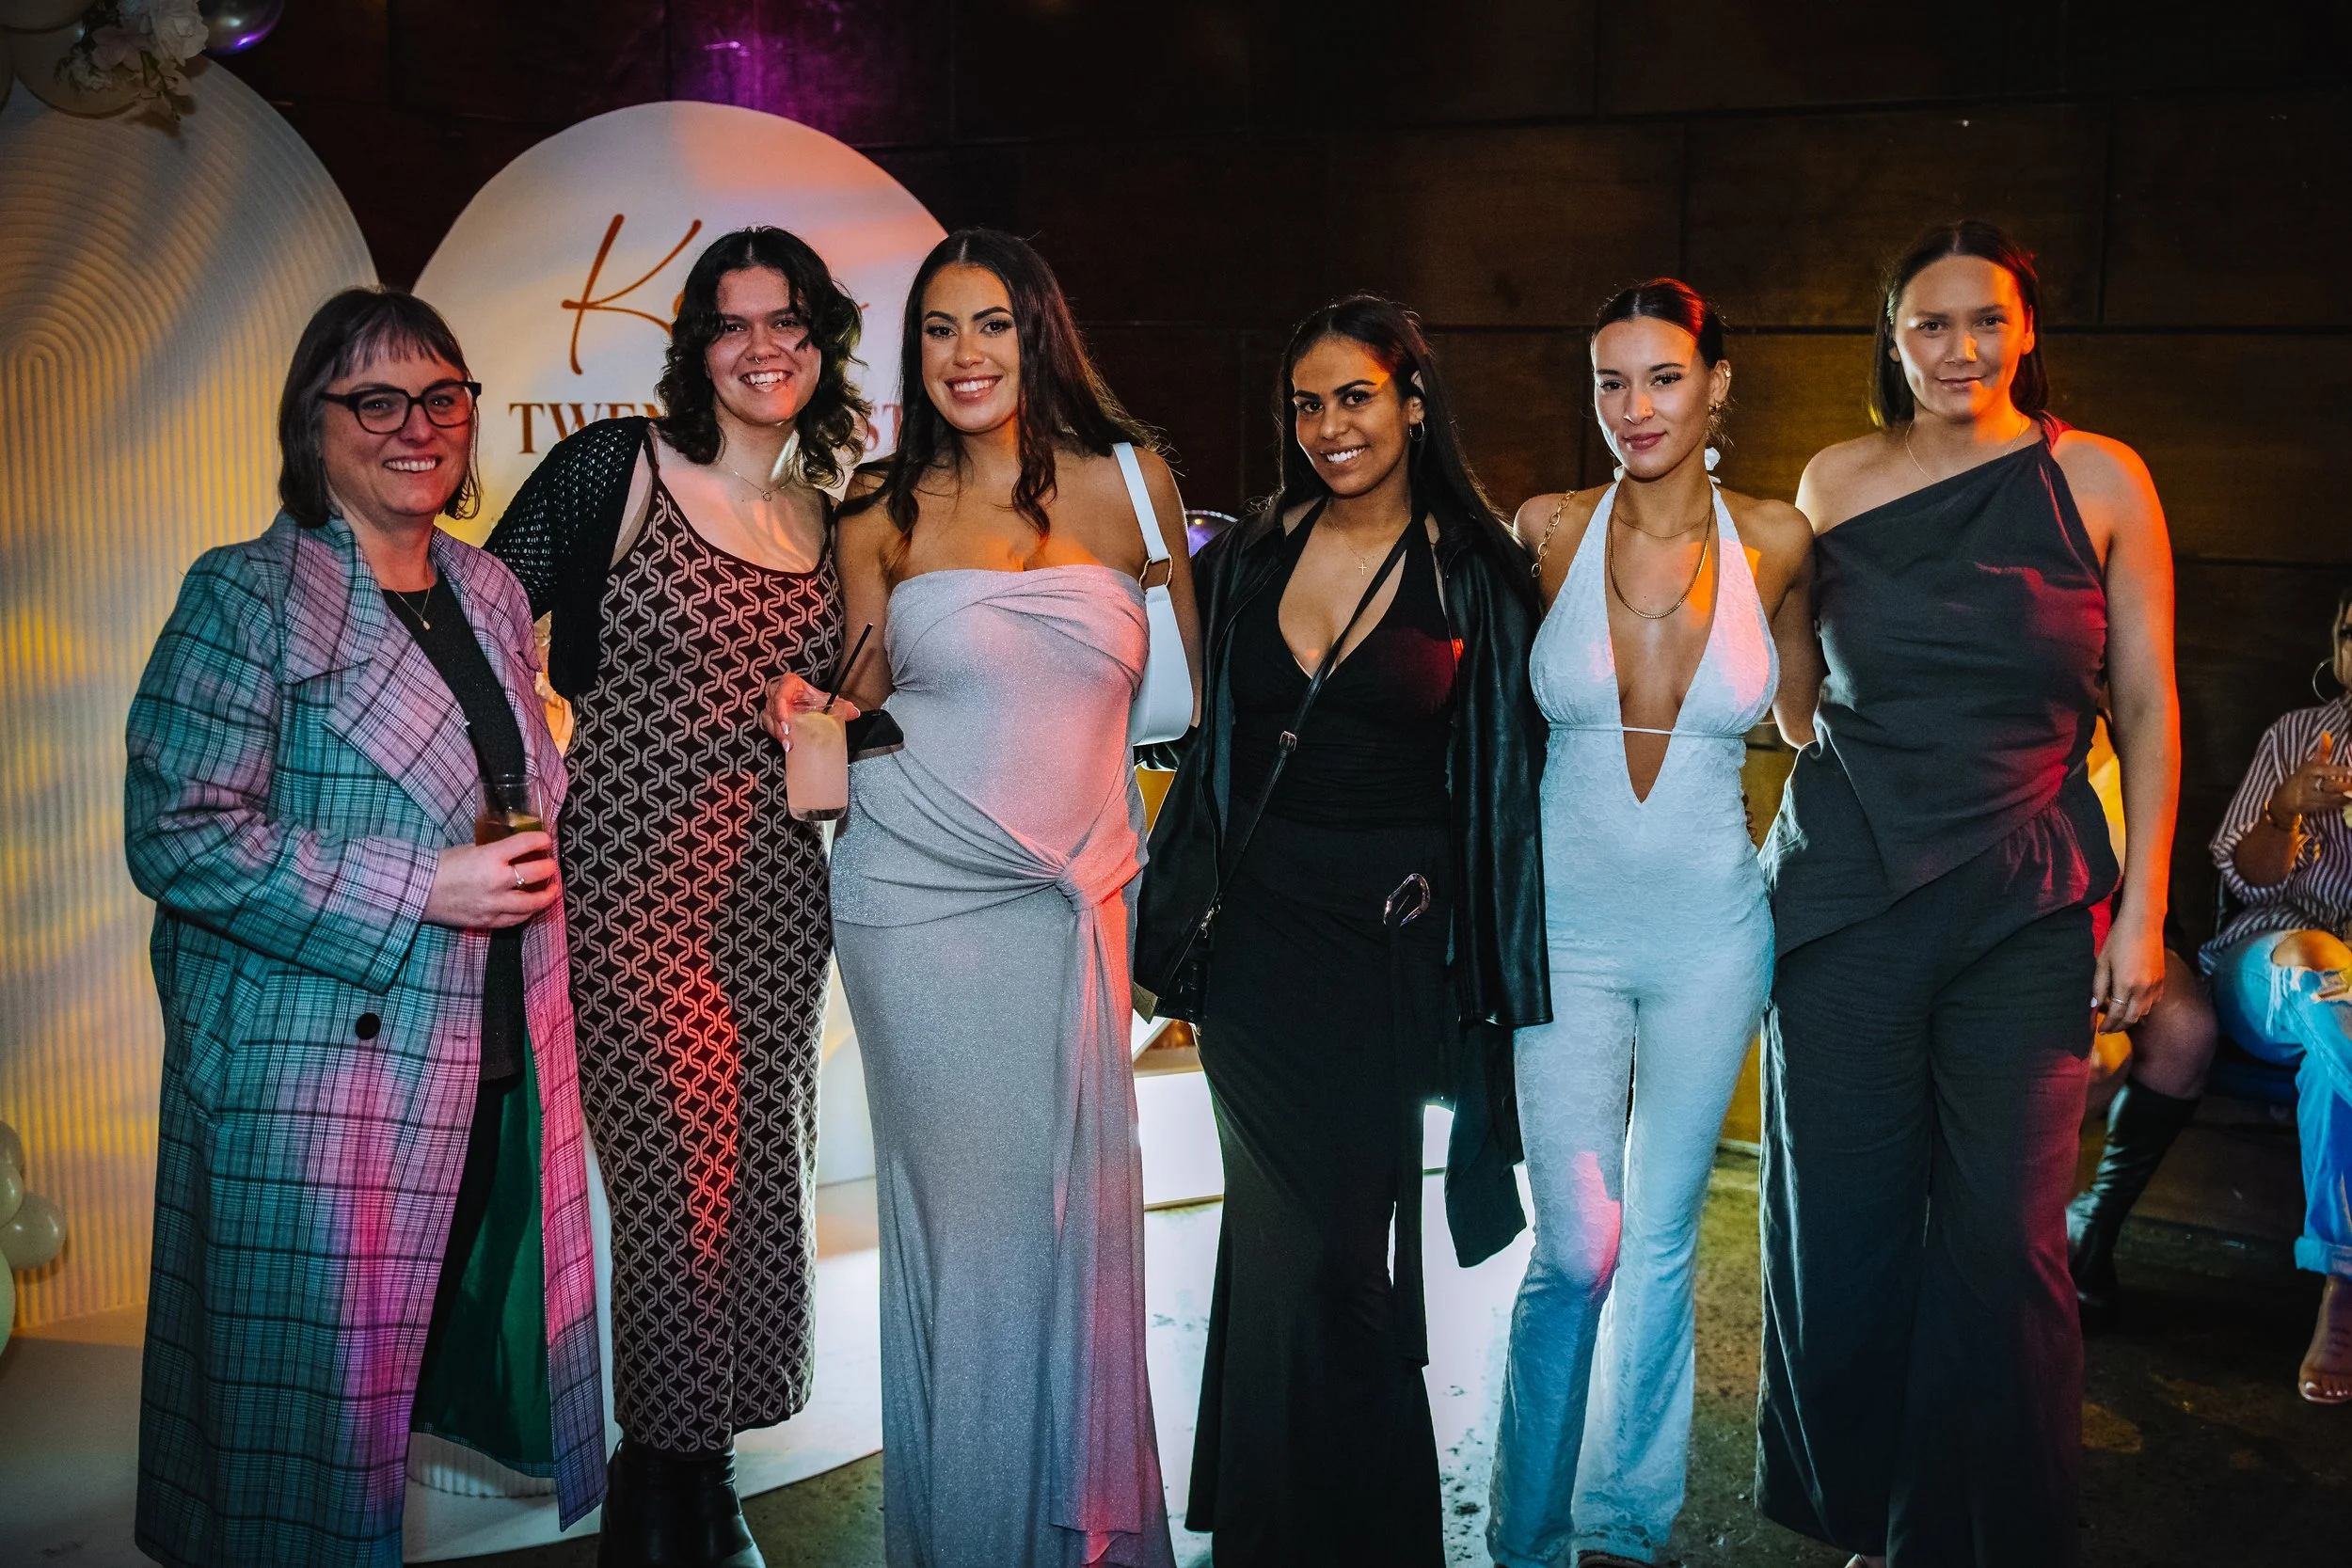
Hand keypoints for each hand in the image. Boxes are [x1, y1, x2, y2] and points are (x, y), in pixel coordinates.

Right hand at [423, 833, 557, 929]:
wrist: (419, 891)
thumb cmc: (442, 866)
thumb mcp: (470, 850)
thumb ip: (494, 851)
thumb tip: (515, 851)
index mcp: (490, 857)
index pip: (525, 844)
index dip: (540, 840)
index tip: (546, 840)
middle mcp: (496, 881)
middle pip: (536, 873)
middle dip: (549, 868)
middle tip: (551, 865)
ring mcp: (493, 904)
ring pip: (532, 903)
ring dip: (546, 895)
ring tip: (551, 890)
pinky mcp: (488, 921)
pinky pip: (516, 919)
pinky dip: (527, 912)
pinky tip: (531, 907)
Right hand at [760, 671, 859, 749]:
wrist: (806, 700)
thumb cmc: (812, 697)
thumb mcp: (825, 700)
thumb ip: (840, 706)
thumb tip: (855, 712)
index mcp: (789, 683)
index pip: (780, 694)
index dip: (781, 710)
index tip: (788, 726)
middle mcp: (777, 692)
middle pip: (772, 709)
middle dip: (779, 727)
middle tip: (789, 742)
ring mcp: (772, 705)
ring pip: (769, 719)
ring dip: (777, 734)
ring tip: (789, 746)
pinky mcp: (770, 716)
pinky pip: (769, 726)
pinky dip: (776, 735)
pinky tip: (786, 745)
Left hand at [2093, 910, 2164, 1031]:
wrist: (2143, 923)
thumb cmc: (2118, 939)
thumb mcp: (2102, 962)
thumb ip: (2099, 986)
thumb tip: (2094, 1006)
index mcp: (2126, 985)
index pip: (2117, 1014)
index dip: (2109, 1025)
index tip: (2101, 1030)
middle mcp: (2144, 989)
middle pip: (2133, 1018)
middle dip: (2120, 1027)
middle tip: (2109, 1029)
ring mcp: (2156, 985)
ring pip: (2145, 1011)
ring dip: (2132, 1018)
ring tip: (2119, 1017)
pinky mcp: (2162, 980)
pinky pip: (2154, 1002)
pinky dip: (2144, 1008)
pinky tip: (2134, 1005)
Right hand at [2270, 731, 2350, 821]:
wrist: (2284, 799)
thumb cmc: (2302, 778)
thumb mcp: (2310, 763)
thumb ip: (2322, 751)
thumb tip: (2327, 733)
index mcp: (2309, 771)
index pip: (2326, 771)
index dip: (2340, 771)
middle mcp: (2308, 784)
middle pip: (2330, 786)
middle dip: (2346, 786)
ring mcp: (2310, 797)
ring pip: (2332, 798)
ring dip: (2347, 796)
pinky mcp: (2313, 808)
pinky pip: (2331, 806)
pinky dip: (2342, 803)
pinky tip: (2349, 799)